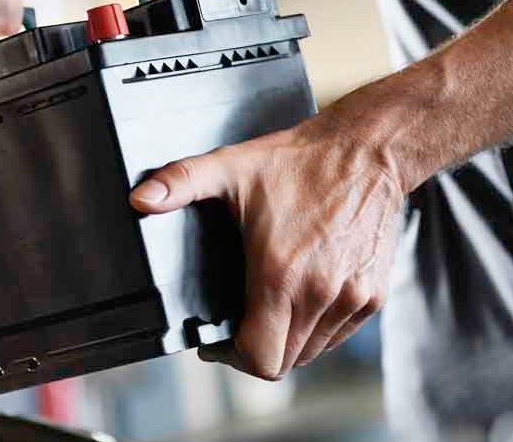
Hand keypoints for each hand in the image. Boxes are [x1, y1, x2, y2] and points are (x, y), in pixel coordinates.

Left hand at [129, 110, 403, 378]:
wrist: (369, 150)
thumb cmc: (301, 160)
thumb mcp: (230, 166)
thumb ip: (180, 182)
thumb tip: (139, 199)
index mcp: (280, 275)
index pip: (258, 358)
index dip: (229, 358)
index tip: (215, 340)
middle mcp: (320, 294)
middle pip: (283, 362)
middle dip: (254, 349)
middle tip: (237, 323)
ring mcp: (352, 298)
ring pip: (312, 351)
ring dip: (287, 340)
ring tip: (269, 308)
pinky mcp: (373, 294)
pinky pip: (339, 333)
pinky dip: (317, 328)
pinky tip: (301, 298)